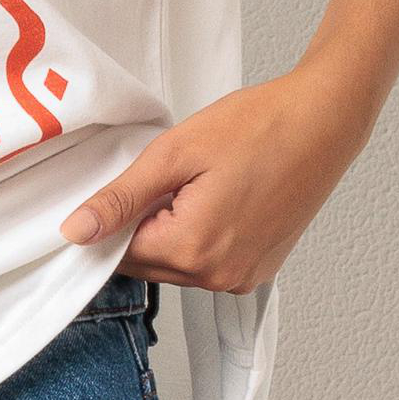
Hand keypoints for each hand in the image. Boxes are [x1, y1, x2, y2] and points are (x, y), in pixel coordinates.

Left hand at [57, 64, 376, 292]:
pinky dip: (198, 236)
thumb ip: (121, 198)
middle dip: (139, 225)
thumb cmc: (257, 127)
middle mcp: (220, 277)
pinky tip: (214, 195)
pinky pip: (207, 262)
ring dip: (168, 230)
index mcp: (194, 251)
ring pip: (176, 264)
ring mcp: (243, 277)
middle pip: (147, 264)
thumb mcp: (174, 154)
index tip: (119, 187)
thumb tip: (76, 231)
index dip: (110, 220)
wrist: (322, 121)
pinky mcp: (259, 269)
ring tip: (193, 182)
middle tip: (162, 175)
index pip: (119, 256)